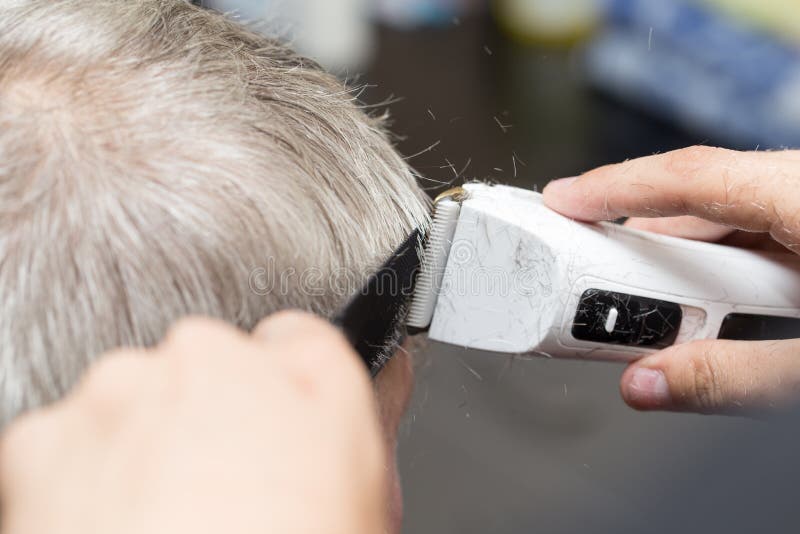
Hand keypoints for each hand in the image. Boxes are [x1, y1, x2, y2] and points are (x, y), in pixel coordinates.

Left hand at [0, 312, 387, 533]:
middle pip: (209, 372)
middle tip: (223, 498)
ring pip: (139, 401)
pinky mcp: (48, 440)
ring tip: (170, 524)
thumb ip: (363, 412)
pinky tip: (120, 530)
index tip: (275, 428)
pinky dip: (86, 482)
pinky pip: (73, 444)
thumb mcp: (369, 491)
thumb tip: (384, 374)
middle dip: (213, 419)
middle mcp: (209, 360)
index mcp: (301, 367)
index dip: (285, 394)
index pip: (295, 342)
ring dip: (148, 445)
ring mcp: (124, 394)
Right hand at [544, 146, 799, 413]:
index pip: (691, 174)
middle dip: (645, 251)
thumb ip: (736, 377)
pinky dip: (726, 264)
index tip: (562, 201)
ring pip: (728, 217)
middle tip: (606, 293)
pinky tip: (726, 307)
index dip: (614, 187)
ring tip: (674, 318)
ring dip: (689, 267)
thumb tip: (647, 382)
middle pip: (700, 202)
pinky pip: (758, 227)